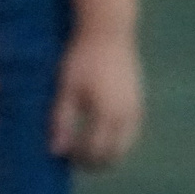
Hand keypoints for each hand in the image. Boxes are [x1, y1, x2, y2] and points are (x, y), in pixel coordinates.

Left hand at [50, 30, 143, 168]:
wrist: (108, 32)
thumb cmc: (82, 59)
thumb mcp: (67, 89)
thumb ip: (61, 121)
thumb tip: (56, 152)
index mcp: (107, 114)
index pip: (96, 151)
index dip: (80, 159)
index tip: (65, 156)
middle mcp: (127, 116)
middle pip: (115, 153)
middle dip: (96, 161)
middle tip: (75, 159)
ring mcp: (136, 108)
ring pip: (125, 143)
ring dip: (108, 150)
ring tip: (86, 147)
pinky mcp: (138, 100)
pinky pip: (130, 130)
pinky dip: (117, 138)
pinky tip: (100, 132)